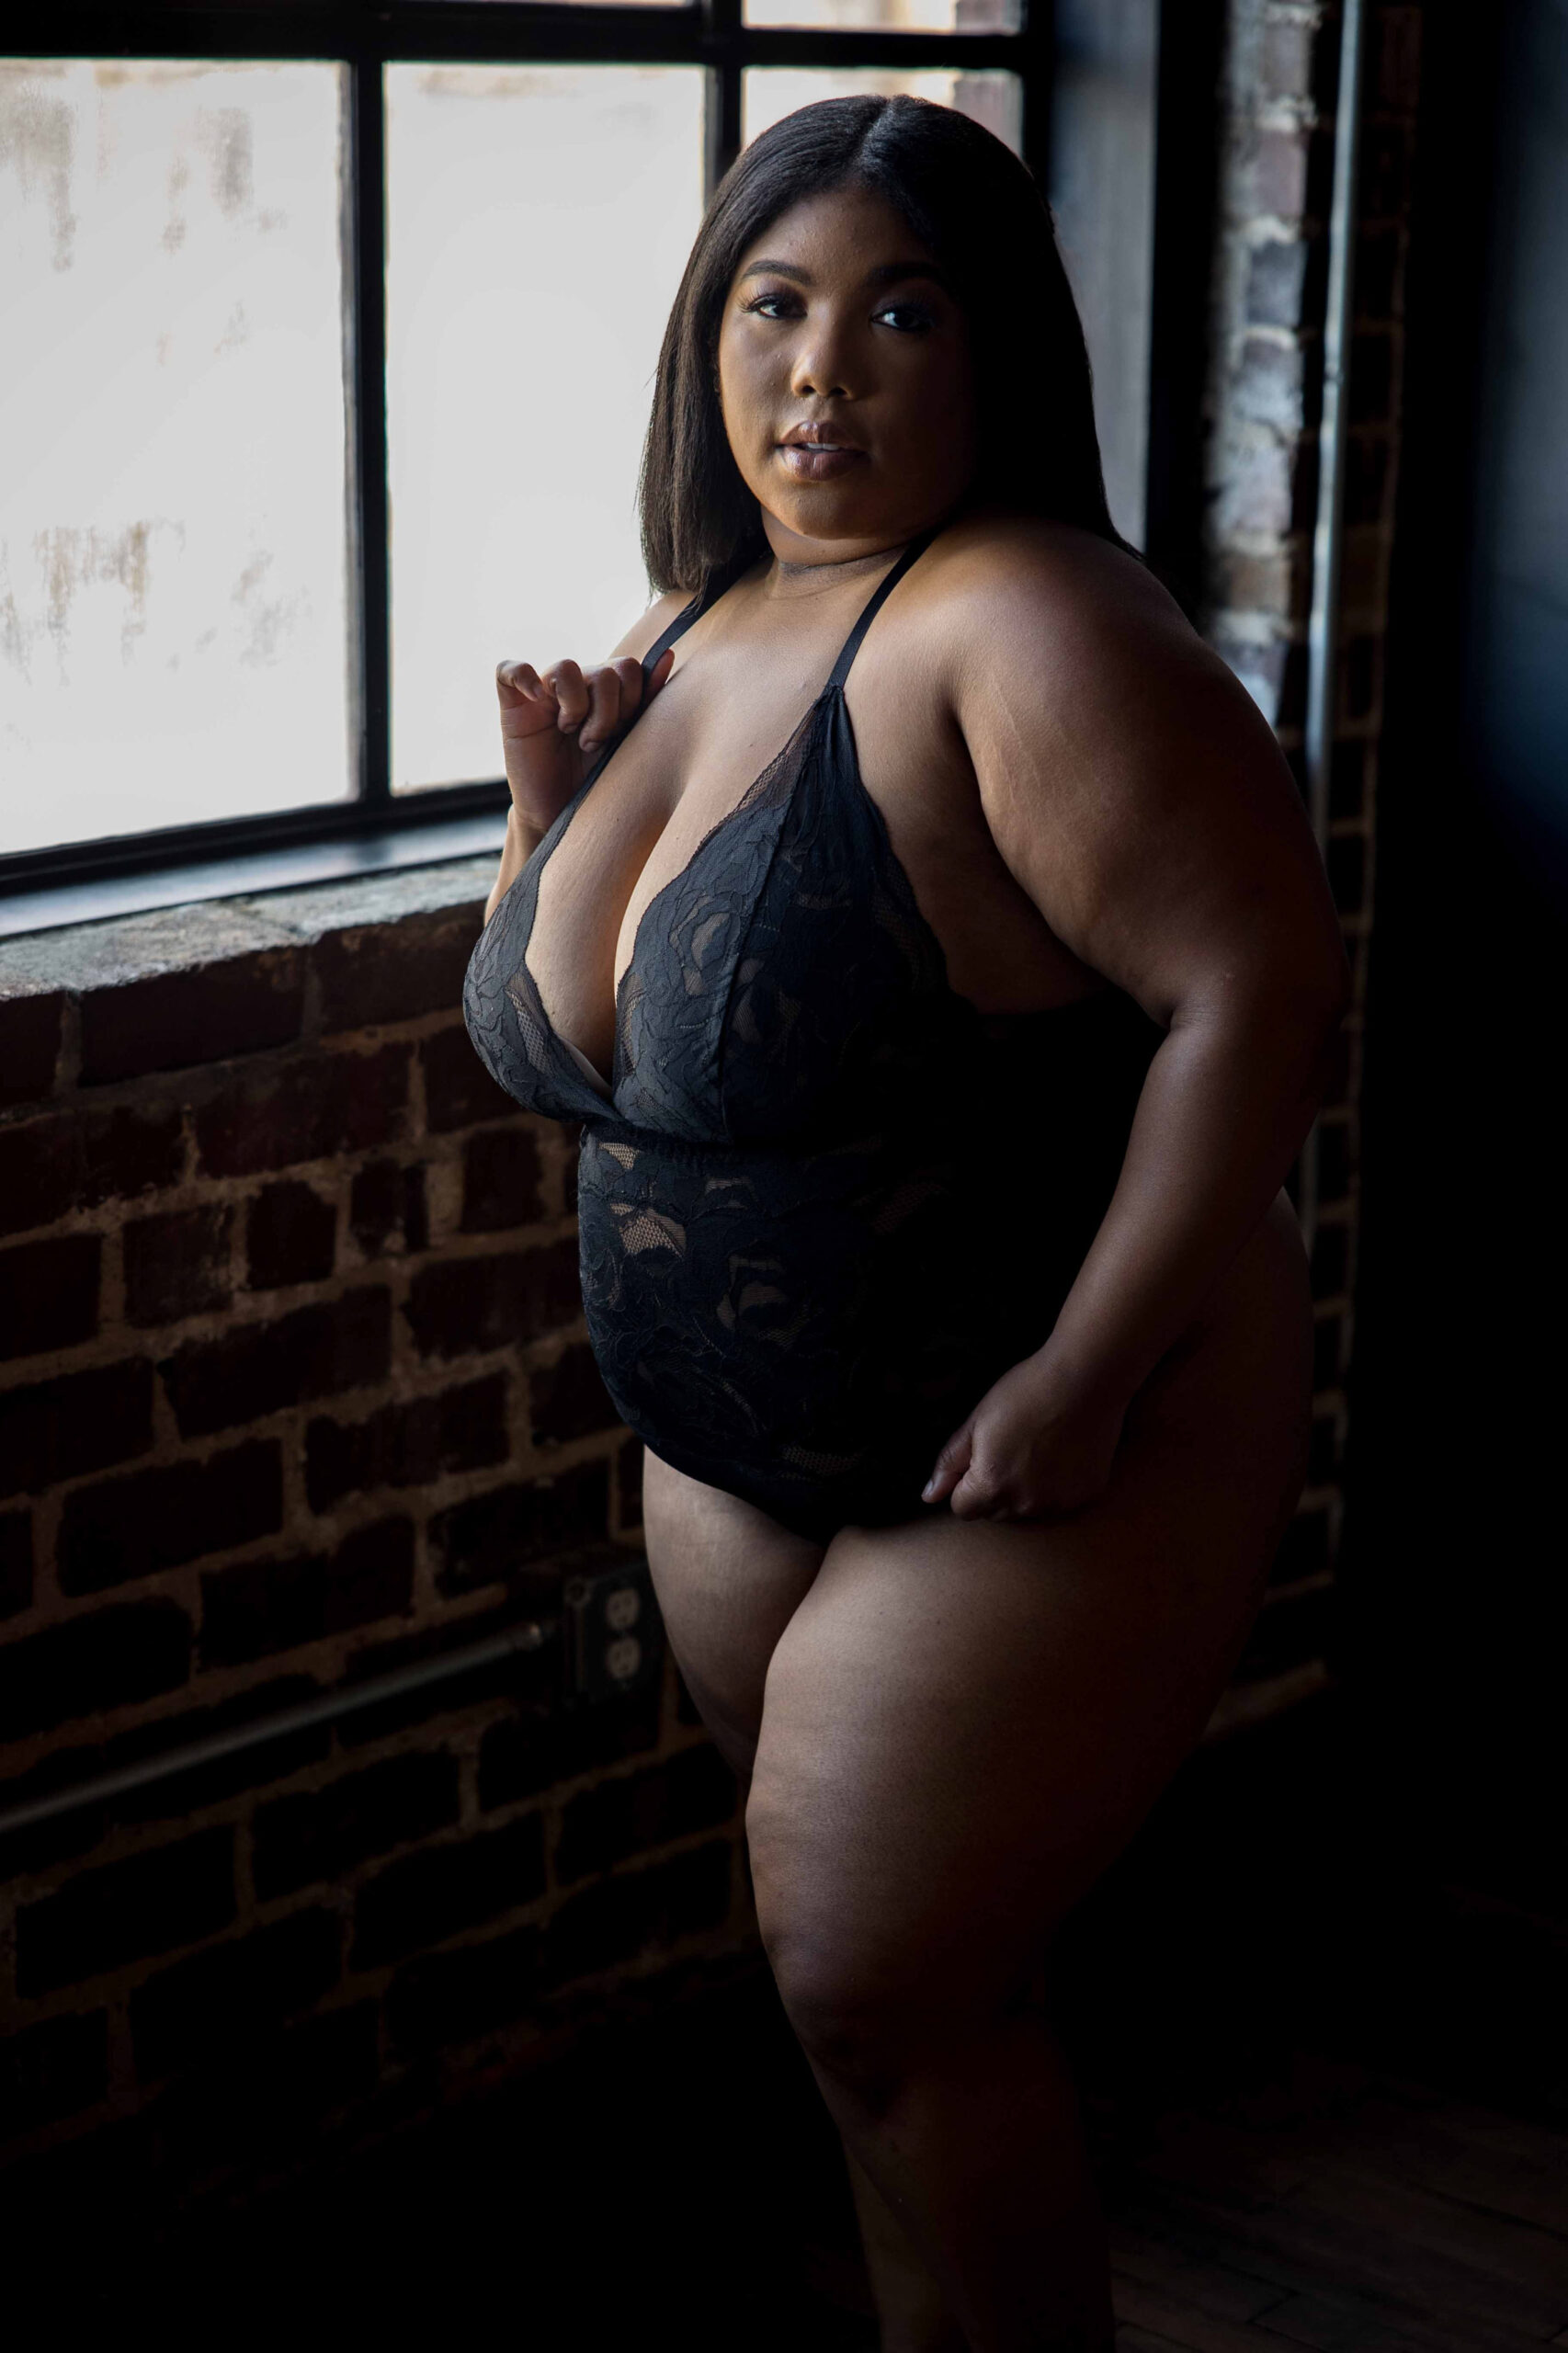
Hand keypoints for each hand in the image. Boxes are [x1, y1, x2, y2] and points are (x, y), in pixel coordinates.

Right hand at [495, 647, 674, 833]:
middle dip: (608, 712)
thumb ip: (647, 701)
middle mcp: (576, 687)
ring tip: (571, 734)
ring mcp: (543, 693)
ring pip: (566, 668)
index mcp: (605, 692)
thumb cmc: (595, 782)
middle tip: (595, 743)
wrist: (559, 815)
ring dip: (577, 706)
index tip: (622, 733)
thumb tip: (668, 656)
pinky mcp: (513, 705)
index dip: (631, 699)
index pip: (627, 668)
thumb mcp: (628, 742)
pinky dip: (524, 676)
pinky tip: (537, 699)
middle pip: (603, 671)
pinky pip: (509, 670)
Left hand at [921, 1350, 1128, 1521]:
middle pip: (995, 1512)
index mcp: (990, 1488)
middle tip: (1007, 1449)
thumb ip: (950, 1463)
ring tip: (1035, 1450)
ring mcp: (1058, 1504)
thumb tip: (929, 1495)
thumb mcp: (975, 1422)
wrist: (1084, 1380)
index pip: (962, 1510)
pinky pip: (1058, 1503)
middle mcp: (1024, 1506)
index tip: (978, 1458)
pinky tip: (1060, 1455)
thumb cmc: (1024, 1394)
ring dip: (1023, 1491)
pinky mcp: (1084, 1497)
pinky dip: (1054, 1487)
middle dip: (992, 1489)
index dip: (964, 1484)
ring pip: (1027, 1510)